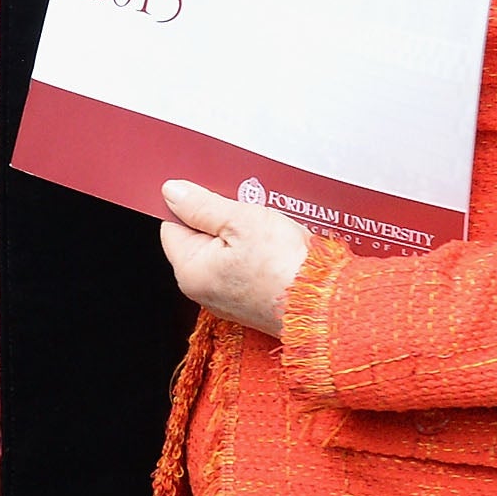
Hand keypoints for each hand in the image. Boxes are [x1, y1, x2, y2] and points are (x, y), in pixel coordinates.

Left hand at [159, 181, 312, 337]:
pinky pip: (243, 267)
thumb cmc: (283, 266)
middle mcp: (203, 290)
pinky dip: (255, 253)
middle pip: (199, 238)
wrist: (324, 303)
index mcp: (191, 271)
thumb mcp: (240, 220)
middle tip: (247, 212)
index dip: (193, 205)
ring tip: (265, 228)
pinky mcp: (250, 301)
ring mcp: (227, 298)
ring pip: (224, 251)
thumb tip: (173, 192)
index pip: (173, 225)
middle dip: (220, 219)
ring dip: (241, 234)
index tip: (215, 195)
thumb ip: (202, 205)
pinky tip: (273, 246)